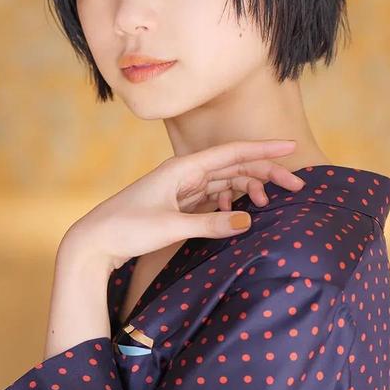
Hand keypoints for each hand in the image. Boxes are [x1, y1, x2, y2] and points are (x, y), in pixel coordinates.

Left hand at [60, 138, 304, 270]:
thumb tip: (248, 222)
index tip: (291, 147)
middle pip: (234, 166)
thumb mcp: (171, 227)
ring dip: (249, 189)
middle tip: (296, 185)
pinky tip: (238, 213)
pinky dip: (230, 203)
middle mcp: (184, 173)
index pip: (231, 153)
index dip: (263, 150)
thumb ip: (210, 224)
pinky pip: (213, 197)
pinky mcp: (178, 204)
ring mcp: (182, 188)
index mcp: (182, 168)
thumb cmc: (126, 229)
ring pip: (225, 182)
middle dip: (265, 172)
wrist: (94, 242)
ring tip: (270, 203)